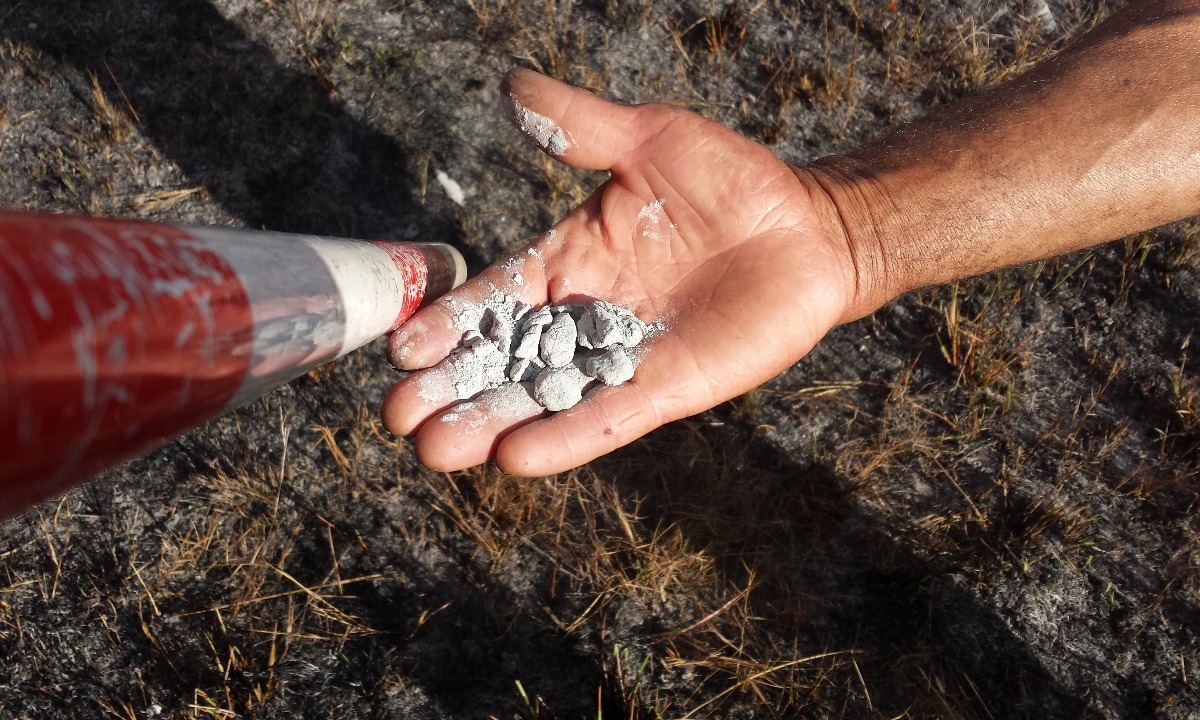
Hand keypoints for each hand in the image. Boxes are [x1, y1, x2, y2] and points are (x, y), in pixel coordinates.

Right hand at [383, 69, 862, 475]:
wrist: (807, 227)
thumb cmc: (729, 179)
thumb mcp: (649, 138)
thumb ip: (581, 127)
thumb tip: (510, 87)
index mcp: (569, 259)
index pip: (496, 296)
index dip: (450, 323)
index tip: (403, 350)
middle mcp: (586, 315)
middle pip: (506, 359)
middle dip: (455, 389)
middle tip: (401, 420)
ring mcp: (625, 357)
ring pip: (545, 396)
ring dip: (492, 423)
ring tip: (437, 452)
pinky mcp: (668, 387)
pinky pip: (609, 416)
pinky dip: (567, 437)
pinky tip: (518, 459)